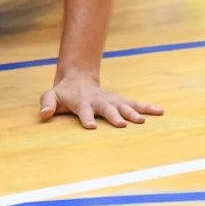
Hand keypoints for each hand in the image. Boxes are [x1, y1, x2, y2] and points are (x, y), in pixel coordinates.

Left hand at [39, 71, 162, 128]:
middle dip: (114, 116)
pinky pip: (135, 104)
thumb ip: (47, 103)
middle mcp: (98, 101)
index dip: (86, 118)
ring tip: (143, 121)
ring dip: (133, 112)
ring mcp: (111, 100)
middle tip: (122, 124)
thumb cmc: (63, 93)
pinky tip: (160, 111)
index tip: (91, 127)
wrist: (78, 78)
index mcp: (81, 102)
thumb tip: (43, 114)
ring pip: (124, 106)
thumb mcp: (51, 95)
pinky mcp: (120, 101)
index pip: (83, 111)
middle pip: (107, 109)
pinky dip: (147, 107)